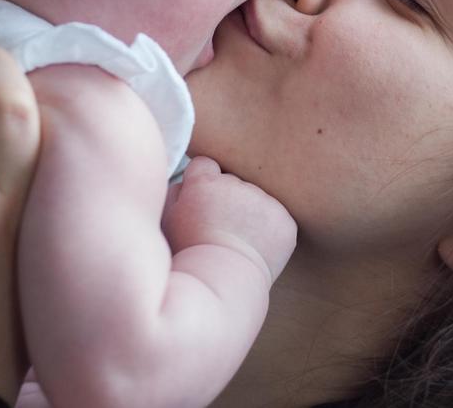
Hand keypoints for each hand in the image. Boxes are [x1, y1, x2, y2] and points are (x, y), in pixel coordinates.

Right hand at [162, 157, 296, 283]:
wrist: (220, 289)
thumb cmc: (188, 257)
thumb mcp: (167, 221)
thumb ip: (176, 191)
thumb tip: (187, 180)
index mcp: (205, 183)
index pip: (204, 163)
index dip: (202, 182)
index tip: (202, 200)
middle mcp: (236, 186)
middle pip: (232, 181)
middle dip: (228, 197)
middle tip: (220, 226)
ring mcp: (264, 202)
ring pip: (256, 198)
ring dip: (250, 212)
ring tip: (238, 240)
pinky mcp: (284, 221)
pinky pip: (276, 217)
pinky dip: (269, 229)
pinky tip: (256, 247)